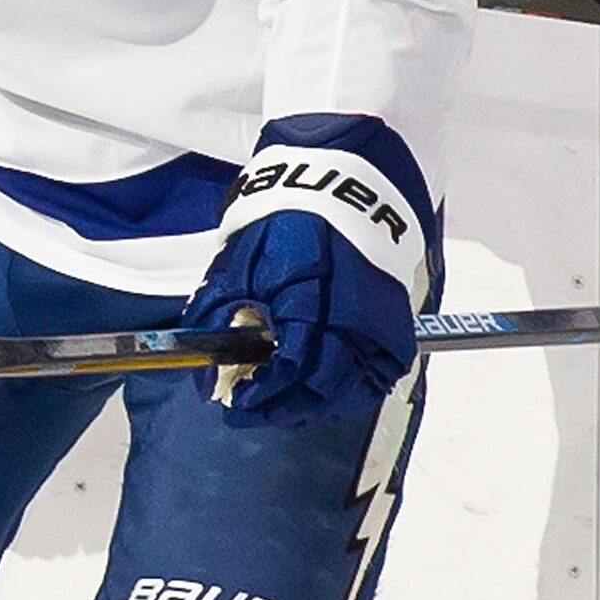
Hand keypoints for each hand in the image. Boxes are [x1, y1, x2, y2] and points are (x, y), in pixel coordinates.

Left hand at [185, 209, 415, 428]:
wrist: (336, 189)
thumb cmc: (282, 223)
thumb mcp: (237, 265)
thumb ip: (217, 318)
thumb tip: (205, 373)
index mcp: (308, 299)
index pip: (288, 369)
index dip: (261, 393)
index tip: (234, 403)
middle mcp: (350, 317)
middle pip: (323, 388)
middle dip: (285, 406)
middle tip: (253, 409)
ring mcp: (378, 322)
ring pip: (353, 389)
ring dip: (316, 403)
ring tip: (282, 403)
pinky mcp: (394, 322)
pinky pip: (377, 375)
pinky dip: (348, 391)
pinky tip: (319, 390)